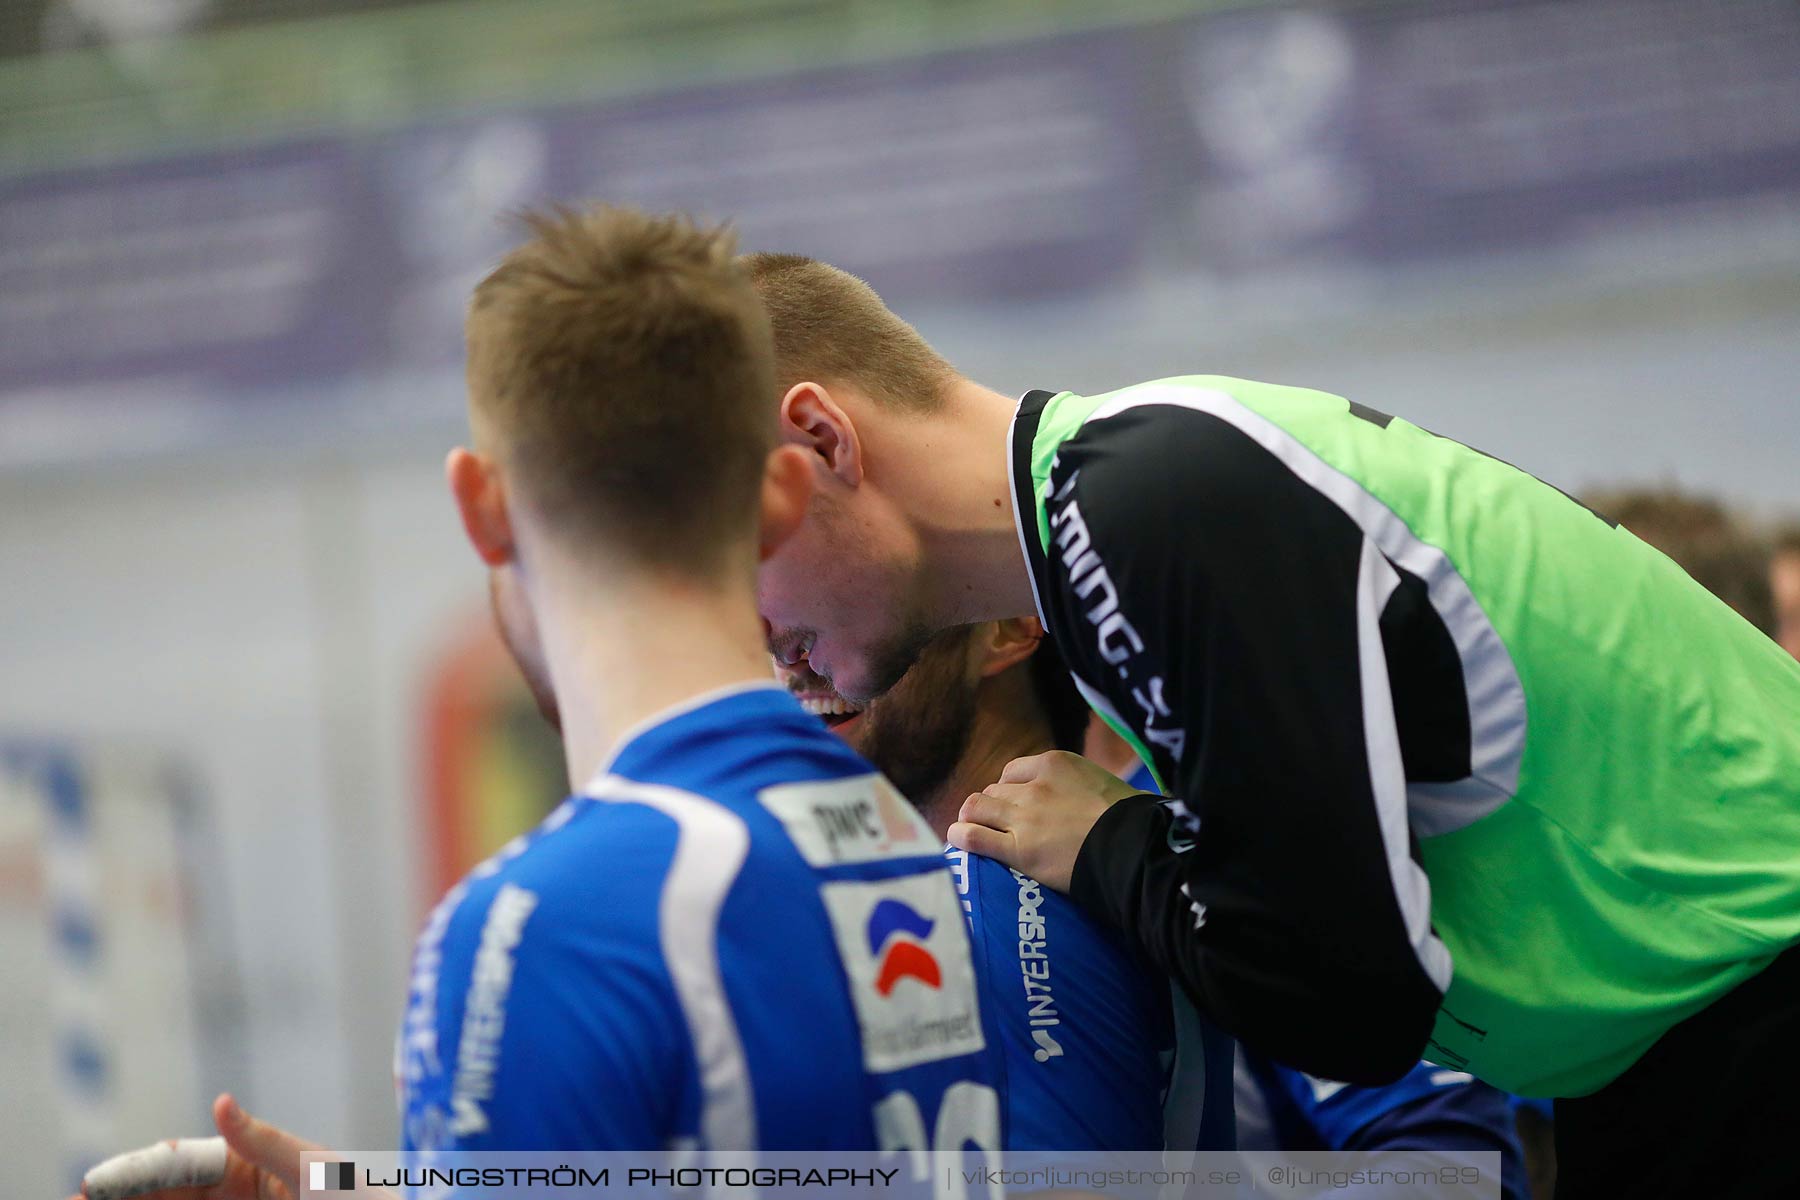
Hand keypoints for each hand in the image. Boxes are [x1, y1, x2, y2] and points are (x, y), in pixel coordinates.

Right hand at [76, 1095, 321, 1199]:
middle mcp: (234, 1194)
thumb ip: (263, 1141)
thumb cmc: (359, 1194)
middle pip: (166, 1196)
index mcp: (248, 1166)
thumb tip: (220, 1102)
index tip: (97, 1183)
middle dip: (122, 1197)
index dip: (138, 1173)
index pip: (181, 1165)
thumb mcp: (312, 1167)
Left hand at [947, 751, 1139, 891]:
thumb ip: (1082, 785)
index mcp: (1055, 764)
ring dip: (972, 818)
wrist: (1133, 847)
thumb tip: (1087, 797)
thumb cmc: (1132, 818)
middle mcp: (1033, 787)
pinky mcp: (1017, 849)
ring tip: (971, 830)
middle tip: (996, 824)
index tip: (1013, 803)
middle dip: (992, 806)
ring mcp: (1022, 817)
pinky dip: (960, 836)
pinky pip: (972, 836)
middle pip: (993, 791)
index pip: (1013, 772)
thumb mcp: (1106, 783)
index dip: (1009, 789)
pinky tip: (957, 840)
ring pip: (976, 808)